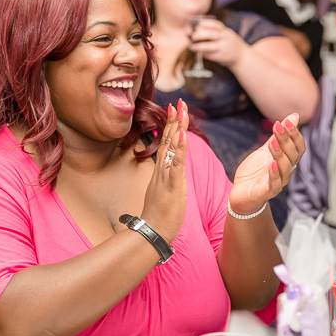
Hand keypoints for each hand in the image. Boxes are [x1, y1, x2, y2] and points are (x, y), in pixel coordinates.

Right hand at [140, 100, 188, 242]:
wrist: (152, 233)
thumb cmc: (158, 218)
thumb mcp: (164, 195)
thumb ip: (166, 183)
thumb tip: (169, 175)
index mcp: (161, 173)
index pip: (166, 145)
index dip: (170, 127)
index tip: (173, 111)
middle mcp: (162, 171)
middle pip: (168, 141)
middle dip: (174, 121)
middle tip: (178, 102)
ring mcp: (166, 177)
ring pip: (172, 148)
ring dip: (177, 127)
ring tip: (181, 110)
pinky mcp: (172, 185)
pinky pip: (177, 163)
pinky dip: (181, 148)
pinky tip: (183, 134)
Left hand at [189, 17, 247, 68]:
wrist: (241, 57)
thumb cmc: (230, 44)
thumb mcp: (226, 34)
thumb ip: (215, 31)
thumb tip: (197, 28)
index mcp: (225, 31)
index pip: (215, 24)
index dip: (205, 23)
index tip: (197, 24)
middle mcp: (225, 38)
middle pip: (210, 34)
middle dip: (199, 34)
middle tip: (192, 36)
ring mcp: (222, 48)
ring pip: (208, 46)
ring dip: (198, 46)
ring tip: (191, 47)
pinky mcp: (220, 57)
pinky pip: (209, 55)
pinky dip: (202, 53)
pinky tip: (199, 52)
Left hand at [229, 113, 305, 213]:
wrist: (241, 194)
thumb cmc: (255, 172)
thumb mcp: (265, 150)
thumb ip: (278, 136)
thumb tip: (294, 116)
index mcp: (287, 161)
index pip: (298, 147)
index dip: (295, 134)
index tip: (287, 121)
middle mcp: (286, 171)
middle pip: (292, 155)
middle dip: (286, 140)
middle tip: (278, 126)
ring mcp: (278, 182)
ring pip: (285, 168)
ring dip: (280, 154)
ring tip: (273, 142)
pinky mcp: (267, 192)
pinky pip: (275, 184)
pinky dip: (274, 174)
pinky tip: (272, 164)